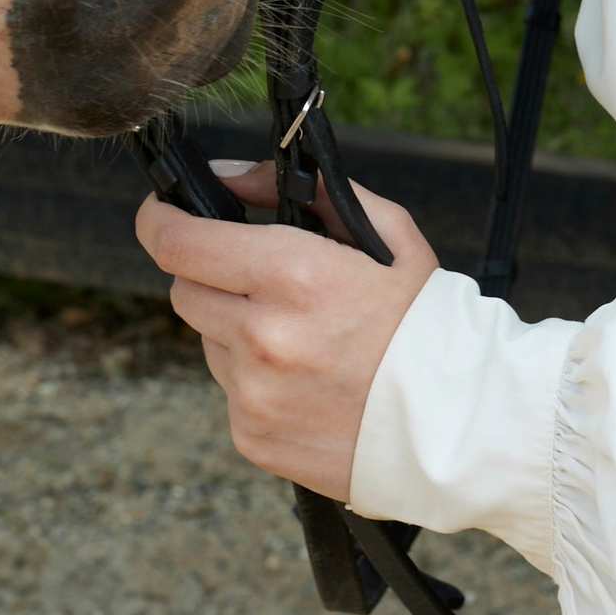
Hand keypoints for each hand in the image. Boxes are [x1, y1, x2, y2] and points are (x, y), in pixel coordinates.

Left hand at [134, 165, 437, 505]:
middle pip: (184, 289)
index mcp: (293, 274)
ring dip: (236, 330)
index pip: (176, 242)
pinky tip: (306, 381)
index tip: (162, 214)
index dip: (159, 220)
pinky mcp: (252, 437)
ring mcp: (252, 392)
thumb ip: (303, 190)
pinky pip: (229, 392)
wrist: (456, 424)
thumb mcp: (383, 231)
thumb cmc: (423, 322)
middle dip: (210, 275)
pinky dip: (255, 381)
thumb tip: (229, 177)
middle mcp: (262, 335)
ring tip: (302, 340)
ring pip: (208, 342)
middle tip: (261, 281)